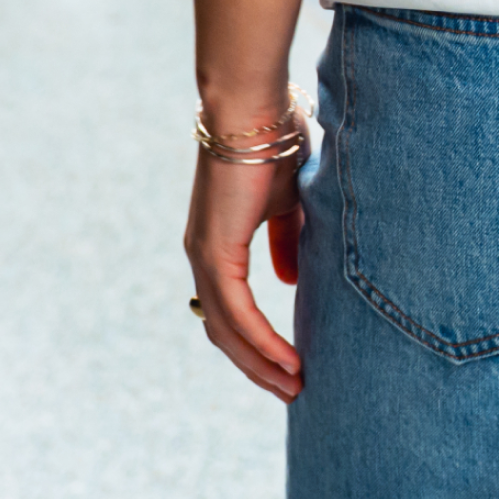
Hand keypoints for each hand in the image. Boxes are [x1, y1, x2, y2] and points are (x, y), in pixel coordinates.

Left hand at [183, 147, 302, 400]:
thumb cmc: (275, 140)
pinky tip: (287, 361)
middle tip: (293, 392)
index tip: (290, 366)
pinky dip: (262, 342)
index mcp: (218, 244)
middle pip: (223, 332)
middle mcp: (203, 256)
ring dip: (260, 364)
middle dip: (258, 367)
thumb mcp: (290, 201)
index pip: (229, 311)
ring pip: (227, 331)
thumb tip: (287, 281)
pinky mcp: (215, 252)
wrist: (254, 107)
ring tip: (295, 386)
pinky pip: (237, 314)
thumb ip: (287, 242)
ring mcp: (204, 256)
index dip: (257, 342)